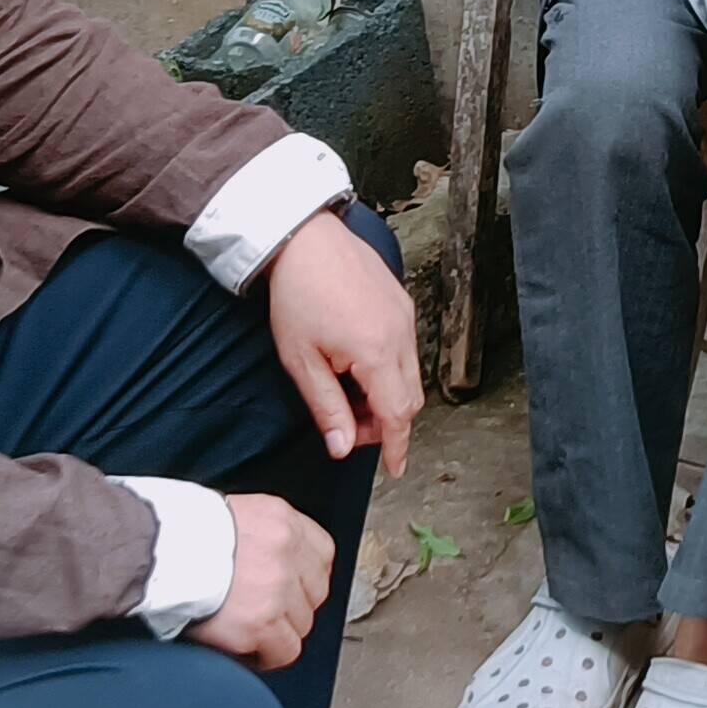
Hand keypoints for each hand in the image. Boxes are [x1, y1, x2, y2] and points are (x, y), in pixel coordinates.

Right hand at [184, 491, 333, 669]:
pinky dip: (268, 656)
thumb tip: (268, 564)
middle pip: (315, 593)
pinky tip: (247, 650)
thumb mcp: (233, 516)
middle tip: (266, 615)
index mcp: (281, 519)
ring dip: (278, 633)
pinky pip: (284, 651)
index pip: (322, 553)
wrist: (154, 552)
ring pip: (302, 625)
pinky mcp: (262, 623)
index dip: (305, 578)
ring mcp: (278, 589)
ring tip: (250, 633)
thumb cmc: (179, 534)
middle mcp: (288, 551)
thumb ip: (261, 537)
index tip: (291, 590)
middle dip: (294, 607)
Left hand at [265, 207, 420, 473]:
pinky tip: (357, 364)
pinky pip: (407, 348)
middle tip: (351, 428)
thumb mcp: (301, 361)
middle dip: (387, 422)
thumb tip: (343, 448)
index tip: (395, 469)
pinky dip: (390, 369)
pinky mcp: (402, 303)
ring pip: (410, 374)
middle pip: (410, 398)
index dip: (396, 446)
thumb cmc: (296, 296)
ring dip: (388, 395)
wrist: (303, 237)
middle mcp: (402, 335)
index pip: (398, 415)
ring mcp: (406, 316)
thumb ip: (327, 408)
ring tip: (348, 393)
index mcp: (378, 353)